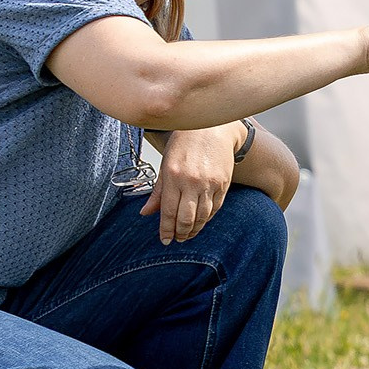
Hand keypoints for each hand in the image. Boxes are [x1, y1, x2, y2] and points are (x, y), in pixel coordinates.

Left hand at [142, 123, 241, 243]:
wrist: (212, 128)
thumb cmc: (185, 143)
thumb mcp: (165, 164)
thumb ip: (157, 192)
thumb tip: (145, 212)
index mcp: (173, 176)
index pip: (168, 212)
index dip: (166, 230)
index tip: (165, 240)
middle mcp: (192, 181)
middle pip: (186, 218)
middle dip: (181, 233)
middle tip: (177, 238)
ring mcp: (209, 183)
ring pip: (202, 217)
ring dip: (194, 229)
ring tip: (188, 234)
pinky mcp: (223, 183)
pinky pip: (215, 208)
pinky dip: (207, 218)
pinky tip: (201, 221)